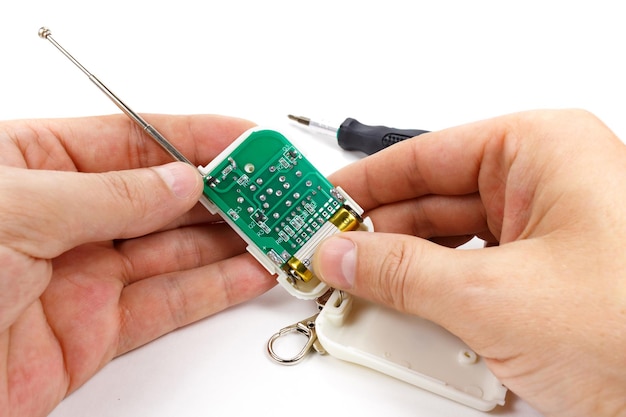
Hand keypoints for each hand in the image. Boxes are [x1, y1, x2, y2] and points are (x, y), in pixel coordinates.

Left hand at [0, 114, 274, 416]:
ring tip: (277, 228)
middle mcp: (63, 219)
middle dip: (224, 191)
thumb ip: (108, 194)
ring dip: (230, 239)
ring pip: (175, 251)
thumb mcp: (13, 209)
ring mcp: (82, 276)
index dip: (198, 138)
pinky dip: (215, 289)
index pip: (135, 141)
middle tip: (276, 189)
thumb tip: (178, 180)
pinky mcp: (93, 333)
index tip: (249, 142)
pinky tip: (249, 271)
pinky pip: (168, 304)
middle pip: (164, 197)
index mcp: (33, 167)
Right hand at [313, 109, 625, 416]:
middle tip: (328, 258)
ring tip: (357, 291)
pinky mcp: (544, 278)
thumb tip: (342, 255)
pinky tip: (406, 314)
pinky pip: (470, 276)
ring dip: (403, 274)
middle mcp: (545, 184)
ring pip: (448, 244)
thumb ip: (400, 272)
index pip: (426, 154)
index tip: (322, 203)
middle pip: (432, 202)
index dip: (366, 182)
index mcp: (541, 150)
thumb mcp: (491, 296)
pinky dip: (435, 298)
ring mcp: (546, 234)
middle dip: (378, 236)